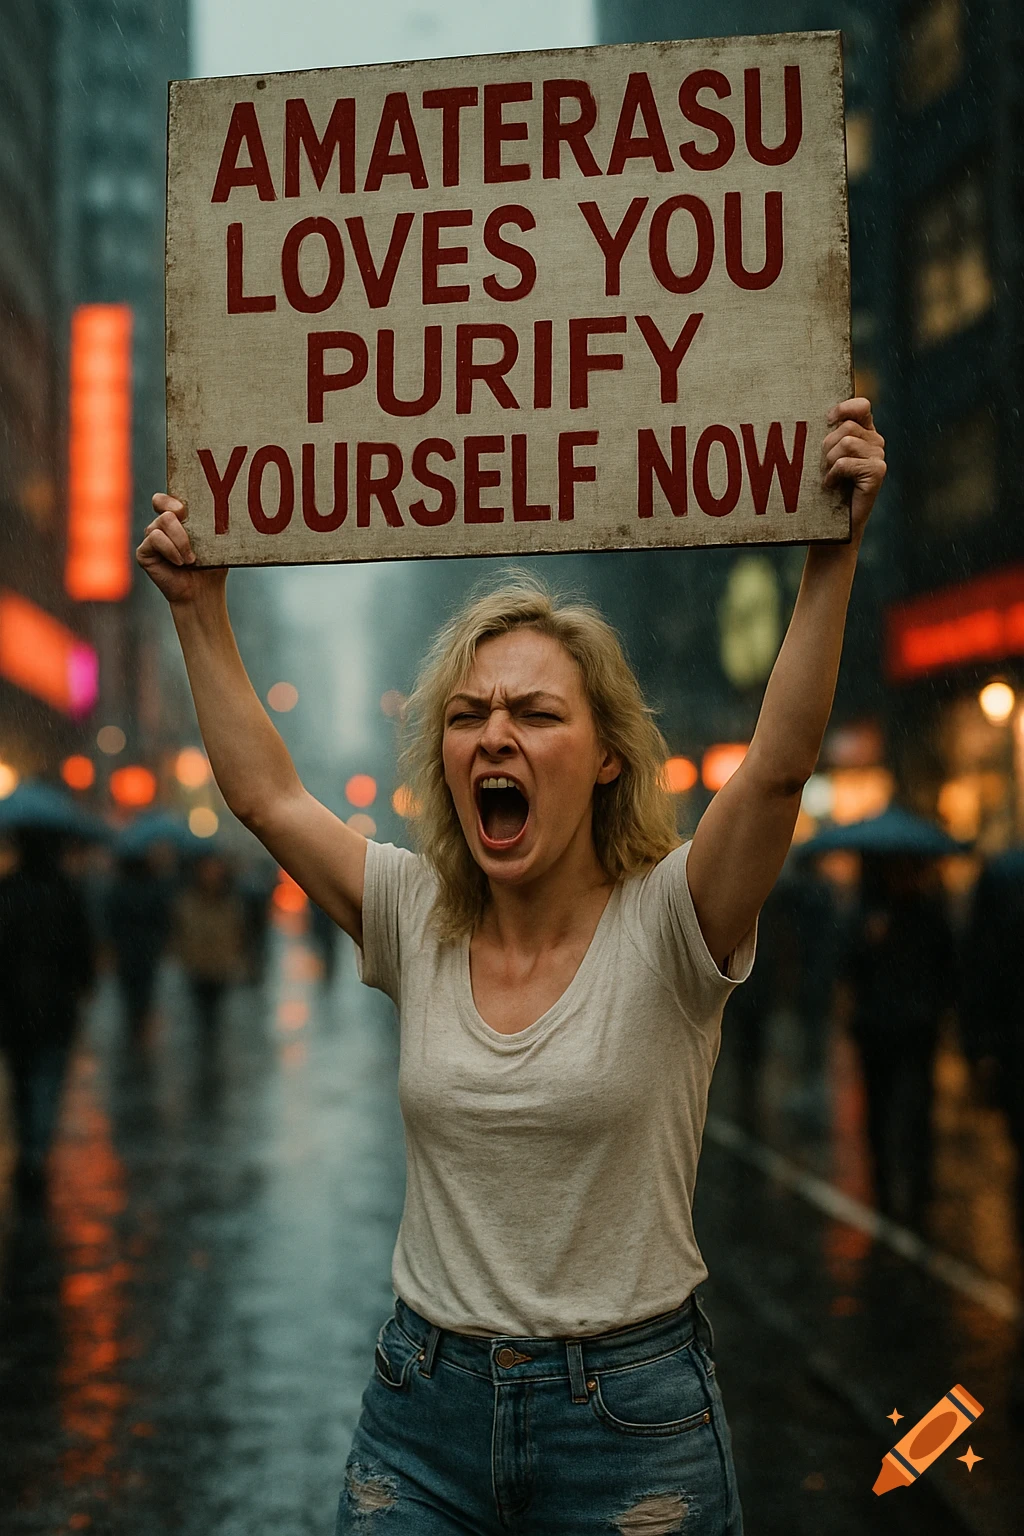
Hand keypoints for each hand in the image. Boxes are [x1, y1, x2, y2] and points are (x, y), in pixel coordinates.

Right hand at [137, 495, 225, 605]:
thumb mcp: (215, 542)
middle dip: (177, 514)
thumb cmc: (211, 567)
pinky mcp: (144, 552)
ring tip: (191, 559)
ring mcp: (151, 539)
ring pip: (161, 522)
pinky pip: (154, 539)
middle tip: (191, 529)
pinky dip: (170, 549)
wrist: (203, 592)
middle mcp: (161, 527)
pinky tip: (180, 562)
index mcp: (177, 520)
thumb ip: (211, 524)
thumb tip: (223, 507)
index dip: (172, 498)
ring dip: (181, 540)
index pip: (165, 498)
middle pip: (162, 504)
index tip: (186, 510)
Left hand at [821, 397, 885, 538]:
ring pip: (846, 443)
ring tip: (829, 475)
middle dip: (827, 446)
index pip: (862, 406)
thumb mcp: (824, 456)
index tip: (828, 420)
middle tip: (824, 465)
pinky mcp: (878, 471)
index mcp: (864, 432)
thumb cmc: (826, 487)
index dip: (844, 408)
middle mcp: (875, 442)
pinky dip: (833, 474)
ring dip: (829, 461)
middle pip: (846, 427)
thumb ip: (828, 435)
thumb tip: (819, 417)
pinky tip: (832, 485)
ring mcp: (879, 457)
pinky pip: (846, 462)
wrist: (835, 523)